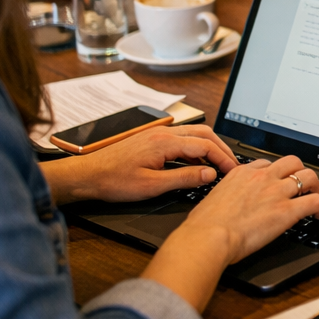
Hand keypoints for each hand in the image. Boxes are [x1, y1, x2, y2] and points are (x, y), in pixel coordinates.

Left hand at [41, 125, 237, 204]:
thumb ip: (184, 178)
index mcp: (165, 142)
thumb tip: (210, 174)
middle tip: (232, 166)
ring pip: (193, 134)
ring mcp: (157, 134)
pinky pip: (182, 138)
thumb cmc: (114, 181)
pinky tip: (196, 163)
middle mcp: (163, 133)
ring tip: (219, 164)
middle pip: (203, 134)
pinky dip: (195, 148)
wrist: (87, 175)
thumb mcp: (152, 186)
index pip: (205, 145)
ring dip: (209, 147)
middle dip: (221, 149)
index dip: (222, 158)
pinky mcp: (152, 139)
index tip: (232, 172)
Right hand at [179, 155, 318, 265]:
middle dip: (300, 171)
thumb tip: (226, 206)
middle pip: (292, 162)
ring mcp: (276, 192)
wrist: (209, 236)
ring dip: (316, 186)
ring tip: (317, 196)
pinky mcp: (287, 210)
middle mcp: (262, 178)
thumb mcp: (212, 200)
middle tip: (302, 185)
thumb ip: (225, 197)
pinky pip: (315, 201)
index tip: (278, 181)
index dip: (276, 172)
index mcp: (242, 173)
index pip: (266, 163)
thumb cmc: (203, 225)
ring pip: (309, 176)